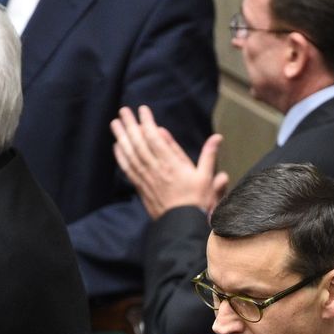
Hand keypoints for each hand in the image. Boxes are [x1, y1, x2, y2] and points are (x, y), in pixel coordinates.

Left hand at [110, 105, 228, 218]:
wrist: (182, 223)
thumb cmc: (196, 201)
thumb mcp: (206, 177)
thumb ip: (209, 155)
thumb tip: (217, 137)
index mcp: (171, 164)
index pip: (155, 138)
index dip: (147, 123)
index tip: (143, 110)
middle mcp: (156, 169)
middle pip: (139, 143)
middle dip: (130, 126)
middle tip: (123, 111)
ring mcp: (146, 178)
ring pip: (130, 154)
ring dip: (122, 138)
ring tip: (115, 123)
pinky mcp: (141, 187)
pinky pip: (128, 169)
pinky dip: (121, 157)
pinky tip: (117, 147)